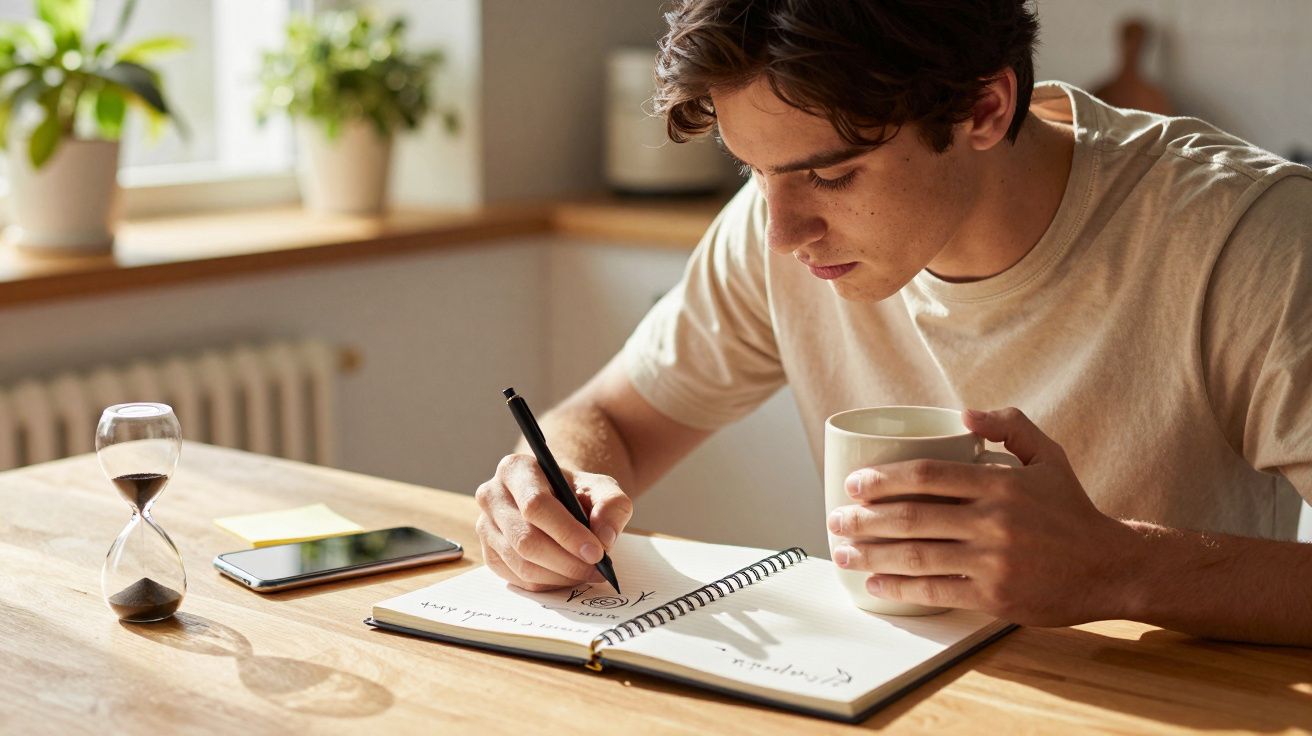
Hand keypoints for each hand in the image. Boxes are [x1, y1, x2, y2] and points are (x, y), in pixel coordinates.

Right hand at [475, 454, 633, 591]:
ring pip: (522, 564)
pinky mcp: (489, 554)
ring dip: (560, 575)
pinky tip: (567, 574)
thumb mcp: (603, 489)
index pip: (536, 505)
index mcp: (516, 469)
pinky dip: (548, 583)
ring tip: (587, 572)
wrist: (558, 499)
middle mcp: (492, 496)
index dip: (567, 532)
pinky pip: (518, 579)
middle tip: (597, 569)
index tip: (596, 552)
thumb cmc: (577, 492)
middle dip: (566, 561)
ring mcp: (485, 527)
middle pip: (525, 539)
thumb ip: (612, 506)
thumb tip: (604, 538)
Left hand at [826, 407, 1135, 625]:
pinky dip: (899, 588)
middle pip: (912, 517)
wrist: (1111, 567)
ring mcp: (993, 562)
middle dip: (864, 519)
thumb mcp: (1048, 456)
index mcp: (1001, 483)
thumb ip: (1010, 425)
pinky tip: (875, 585)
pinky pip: (936, 591)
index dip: (883, 479)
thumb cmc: (1071, 510)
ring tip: (843, 553)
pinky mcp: (994, 597)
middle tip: (835, 519)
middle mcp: (994, 521)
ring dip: (871, 556)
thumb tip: (963, 414)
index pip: (927, 475)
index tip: (854, 483)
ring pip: (916, 556)